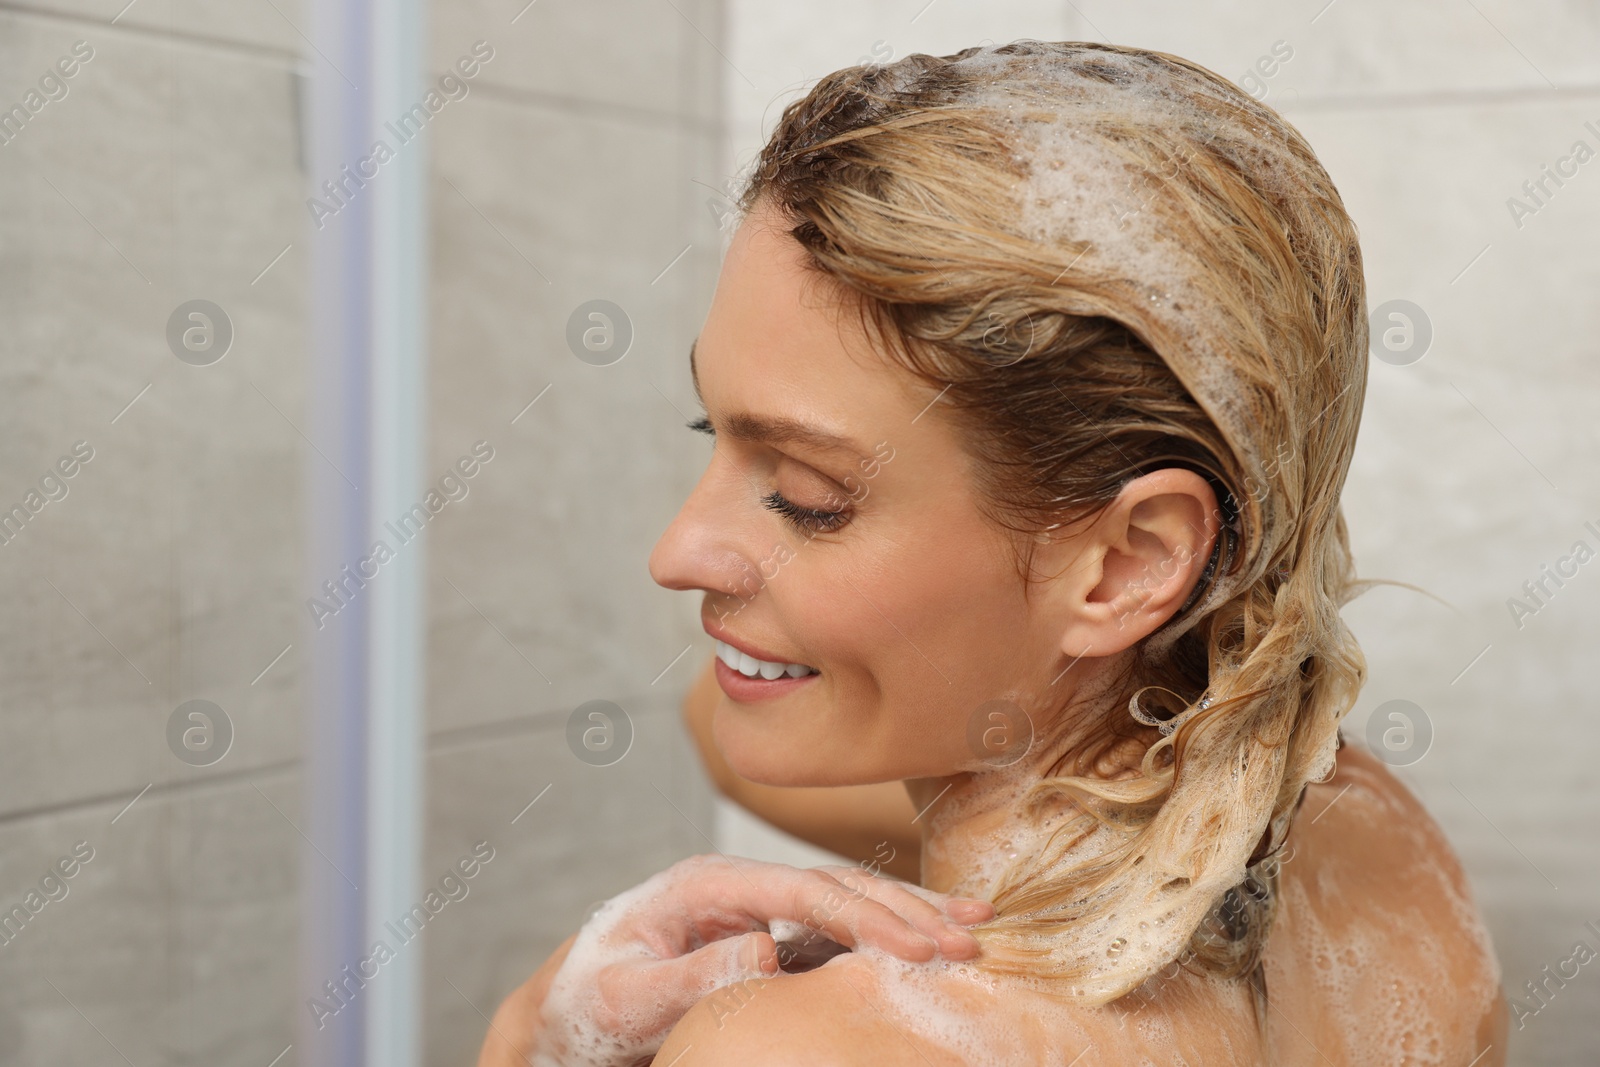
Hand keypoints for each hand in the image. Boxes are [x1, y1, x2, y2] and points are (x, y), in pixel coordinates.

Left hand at [508, 853, 992, 1066]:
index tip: (918, 947)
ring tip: (976, 924)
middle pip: (837, 885)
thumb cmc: (587, 1006)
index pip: (802, 892)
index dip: (865, 917)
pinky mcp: (768, 937)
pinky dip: (890, 933)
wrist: (567, 1016)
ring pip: (847, 899)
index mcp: (705, 885)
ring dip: (911, 912)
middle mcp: (738, 886)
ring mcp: (756, 909)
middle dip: (907, 909)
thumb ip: (689, 973)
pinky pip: (838, 930)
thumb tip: (764, 947)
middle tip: (971, 939)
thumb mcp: (626, 999)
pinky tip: (931, 940)